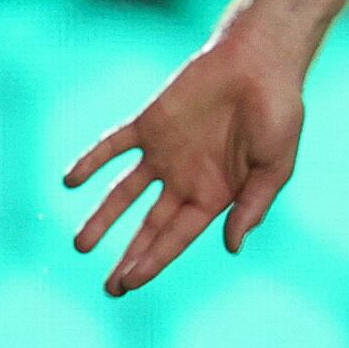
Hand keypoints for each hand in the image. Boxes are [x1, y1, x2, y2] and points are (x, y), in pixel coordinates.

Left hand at [64, 37, 306, 295]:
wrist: (260, 61)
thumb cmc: (278, 114)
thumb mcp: (274, 167)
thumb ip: (252, 206)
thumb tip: (232, 247)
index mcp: (216, 194)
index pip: (177, 237)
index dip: (153, 261)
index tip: (129, 283)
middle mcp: (186, 179)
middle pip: (149, 226)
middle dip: (129, 256)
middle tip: (108, 287)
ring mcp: (164, 153)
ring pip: (124, 194)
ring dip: (102, 218)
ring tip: (80, 245)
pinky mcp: (148, 124)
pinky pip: (112, 147)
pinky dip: (91, 162)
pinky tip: (70, 181)